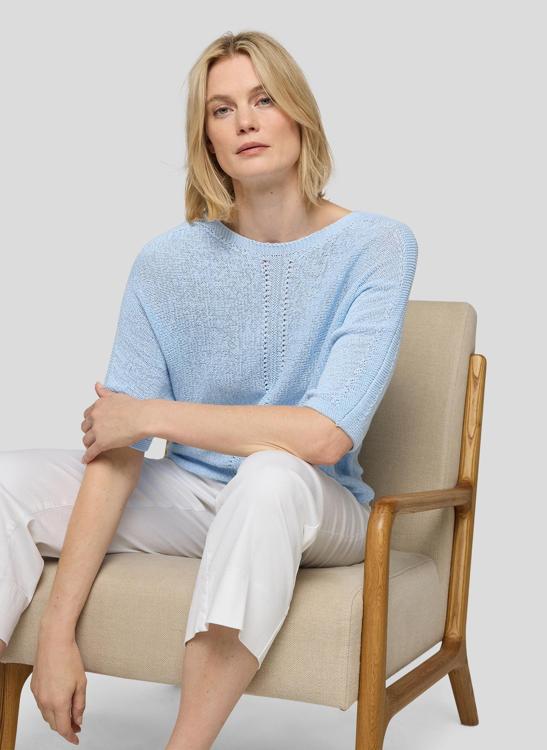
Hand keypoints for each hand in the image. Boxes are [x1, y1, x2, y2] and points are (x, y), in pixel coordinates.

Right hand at [30, 630, 85, 744]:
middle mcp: (45, 702)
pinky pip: (42, 705)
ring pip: (47, 715)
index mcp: (58, 702)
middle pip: (54, 724)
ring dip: (57, 718)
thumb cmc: (69, 658)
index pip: (63, 728)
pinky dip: (50, 708)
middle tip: (77, 724)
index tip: (76, 738)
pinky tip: (59, 701)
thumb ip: (79, 705)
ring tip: (70, 713)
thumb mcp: (81, 683)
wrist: (54, 641)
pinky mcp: (34, 688)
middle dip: (66, 727)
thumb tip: (78, 719)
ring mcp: (38, 695)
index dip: (71, 736)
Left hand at [80, 382, 147, 463]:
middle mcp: (95, 417)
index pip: (87, 415)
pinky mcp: (102, 443)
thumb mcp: (117, 396)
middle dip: (89, 432)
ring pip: (86, 440)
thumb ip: (104, 392)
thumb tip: (97, 385)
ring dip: (88, 444)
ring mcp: (97, 431)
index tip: (95, 425)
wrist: (144, 418)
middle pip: (85, 428)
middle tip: (95, 436)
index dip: (91, 421)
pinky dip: (87, 457)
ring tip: (92, 448)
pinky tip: (87, 461)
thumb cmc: (136, 407)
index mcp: (98, 405)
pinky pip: (91, 452)